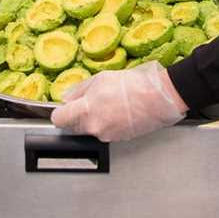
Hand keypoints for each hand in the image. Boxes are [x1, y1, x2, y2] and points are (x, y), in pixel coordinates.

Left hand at [50, 61, 186, 141]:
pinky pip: (105, 132)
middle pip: (73, 127)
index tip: (64, 108)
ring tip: (109, 104)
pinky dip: (108, 124)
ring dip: (94, 120)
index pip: (59, 119)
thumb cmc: (134, 85)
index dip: (60, 112)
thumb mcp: (101, 78)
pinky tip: (118, 112)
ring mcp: (106, 135)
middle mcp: (94, 127)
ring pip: (91, 130)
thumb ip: (79, 90)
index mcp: (86, 111)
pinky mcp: (118, 139)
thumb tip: (68, 98)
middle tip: (90, 102)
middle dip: (77, 116)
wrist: (159, 98)